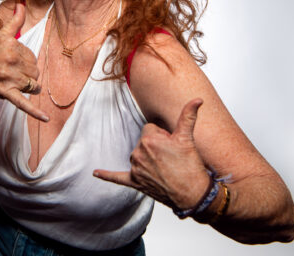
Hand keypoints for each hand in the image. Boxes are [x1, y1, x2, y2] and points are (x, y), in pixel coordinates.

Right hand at [0, 3, 48, 120]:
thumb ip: (13, 21)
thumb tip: (21, 4)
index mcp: (10, 42)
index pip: (32, 55)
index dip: (24, 62)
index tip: (11, 62)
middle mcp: (10, 57)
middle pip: (35, 70)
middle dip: (27, 74)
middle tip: (10, 74)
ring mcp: (7, 75)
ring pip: (33, 84)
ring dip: (28, 87)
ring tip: (16, 85)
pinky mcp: (3, 92)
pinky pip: (23, 103)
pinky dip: (35, 112)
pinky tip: (45, 119)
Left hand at [94, 98, 209, 209]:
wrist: (192, 194)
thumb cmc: (190, 165)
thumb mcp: (187, 138)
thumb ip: (188, 115)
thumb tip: (198, 99)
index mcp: (149, 139)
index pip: (149, 128)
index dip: (162, 135)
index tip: (171, 145)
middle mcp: (139, 153)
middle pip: (143, 141)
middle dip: (155, 146)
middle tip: (171, 158)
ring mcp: (136, 169)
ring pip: (137, 155)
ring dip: (147, 159)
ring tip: (164, 168)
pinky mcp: (135, 182)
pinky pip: (117, 178)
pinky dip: (107, 176)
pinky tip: (95, 173)